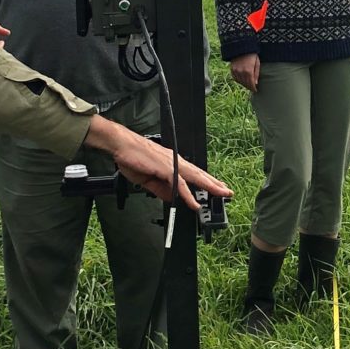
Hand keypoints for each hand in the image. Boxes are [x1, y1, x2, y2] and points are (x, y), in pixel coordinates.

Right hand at [85, 114, 231, 208]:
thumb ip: (162, 190)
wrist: (121, 145)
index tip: (217, 189)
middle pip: (199, 175)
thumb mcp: (149, 180)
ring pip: (195, 177)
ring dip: (209, 186)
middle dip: (214, 184)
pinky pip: (179, 184)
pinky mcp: (165, 168)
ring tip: (221, 194)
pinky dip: (187, 195)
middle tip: (228, 193)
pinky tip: (194, 203)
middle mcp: (175, 162)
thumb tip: (173, 199)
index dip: (207, 182)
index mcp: (172, 164)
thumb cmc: (132, 158)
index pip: (194, 175)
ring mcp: (172, 164)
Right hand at [230, 54, 259, 93]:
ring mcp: (236, 71)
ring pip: (240, 82)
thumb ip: (256, 74)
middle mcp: (241, 72)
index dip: (253, 88)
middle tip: (252, 88)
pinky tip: (242, 81)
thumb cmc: (252, 55)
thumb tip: (255, 83)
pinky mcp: (232, 69)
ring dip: (244, 85)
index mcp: (249, 71)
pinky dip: (239, 81)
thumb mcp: (257, 63)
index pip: (251, 83)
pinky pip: (235, 78)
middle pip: (245, 84)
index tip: (256, 90)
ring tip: (248, 85)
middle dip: (249, 87)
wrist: (242, 47)